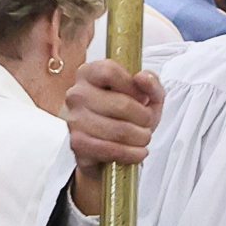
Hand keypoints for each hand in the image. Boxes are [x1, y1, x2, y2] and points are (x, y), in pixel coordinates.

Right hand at [64, 58, 163, 206]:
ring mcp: (74, 120)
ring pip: (119, 130)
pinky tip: (139, 152)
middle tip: (147, 123)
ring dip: (141, 137)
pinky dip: (132, 153)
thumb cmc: (127, 116)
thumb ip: (150, 82)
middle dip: (144, 118)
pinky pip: (112, 149)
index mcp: (89, 74)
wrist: (109, 150)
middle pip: (122, 104)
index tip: (143, 98)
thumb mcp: (146, 96)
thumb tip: (142, 77)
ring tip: (143, 137)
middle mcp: (77, 94)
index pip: (110, 71)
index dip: (134, 87)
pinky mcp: (78, 144)